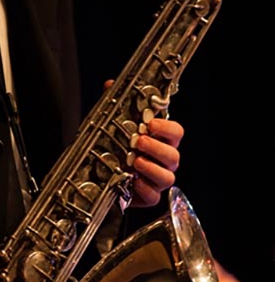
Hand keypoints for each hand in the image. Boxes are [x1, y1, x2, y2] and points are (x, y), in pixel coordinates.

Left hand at [103, 79, 183, 206]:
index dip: (167, 128)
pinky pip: (154, 196)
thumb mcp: (115, 126)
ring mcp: (158, 179)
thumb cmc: (118, 149)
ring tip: (134, 161)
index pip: (176, 132)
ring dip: (151, 168)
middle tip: (139, 142)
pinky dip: (144, 189)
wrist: (104, 176)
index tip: (152, 124)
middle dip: (156, 147)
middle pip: (173, 155)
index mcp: (161, 141)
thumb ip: (116, 107)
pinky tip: (133, 182)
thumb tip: (110, 85)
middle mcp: (164, 161)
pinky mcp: (149, 196)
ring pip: (167, 177)